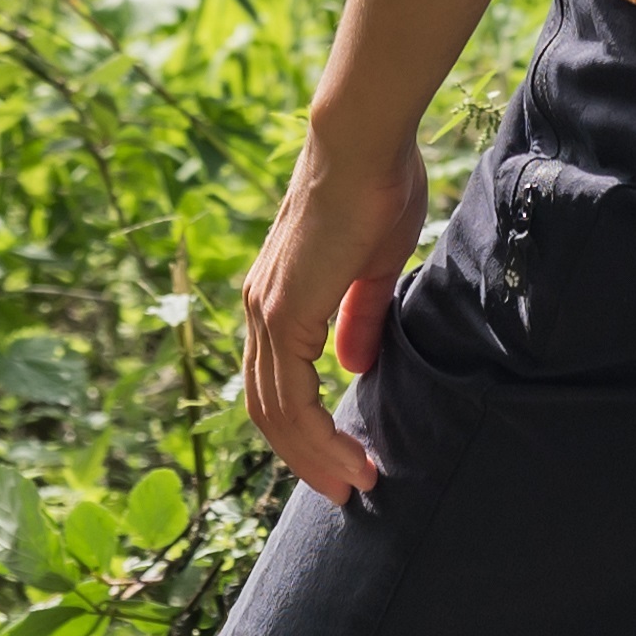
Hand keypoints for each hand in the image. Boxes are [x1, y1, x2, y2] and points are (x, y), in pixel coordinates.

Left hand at [236, 123, 435, 501]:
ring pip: (276, 411)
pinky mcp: (284, 313)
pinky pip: (292, 397)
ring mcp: (266, 312)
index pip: (278, 382)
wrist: (363, 145)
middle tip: (345, 490)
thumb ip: (358, 317)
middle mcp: (259, 308)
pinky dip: (319, 437)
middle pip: (268, 408)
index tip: (345, 459)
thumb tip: (351, 366)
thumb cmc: (375, 190)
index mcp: (278, 298)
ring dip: (314, 457)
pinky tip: (352, 457)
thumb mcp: (372, 267)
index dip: (306, 427)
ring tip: (354, 485)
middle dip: (306, 457)